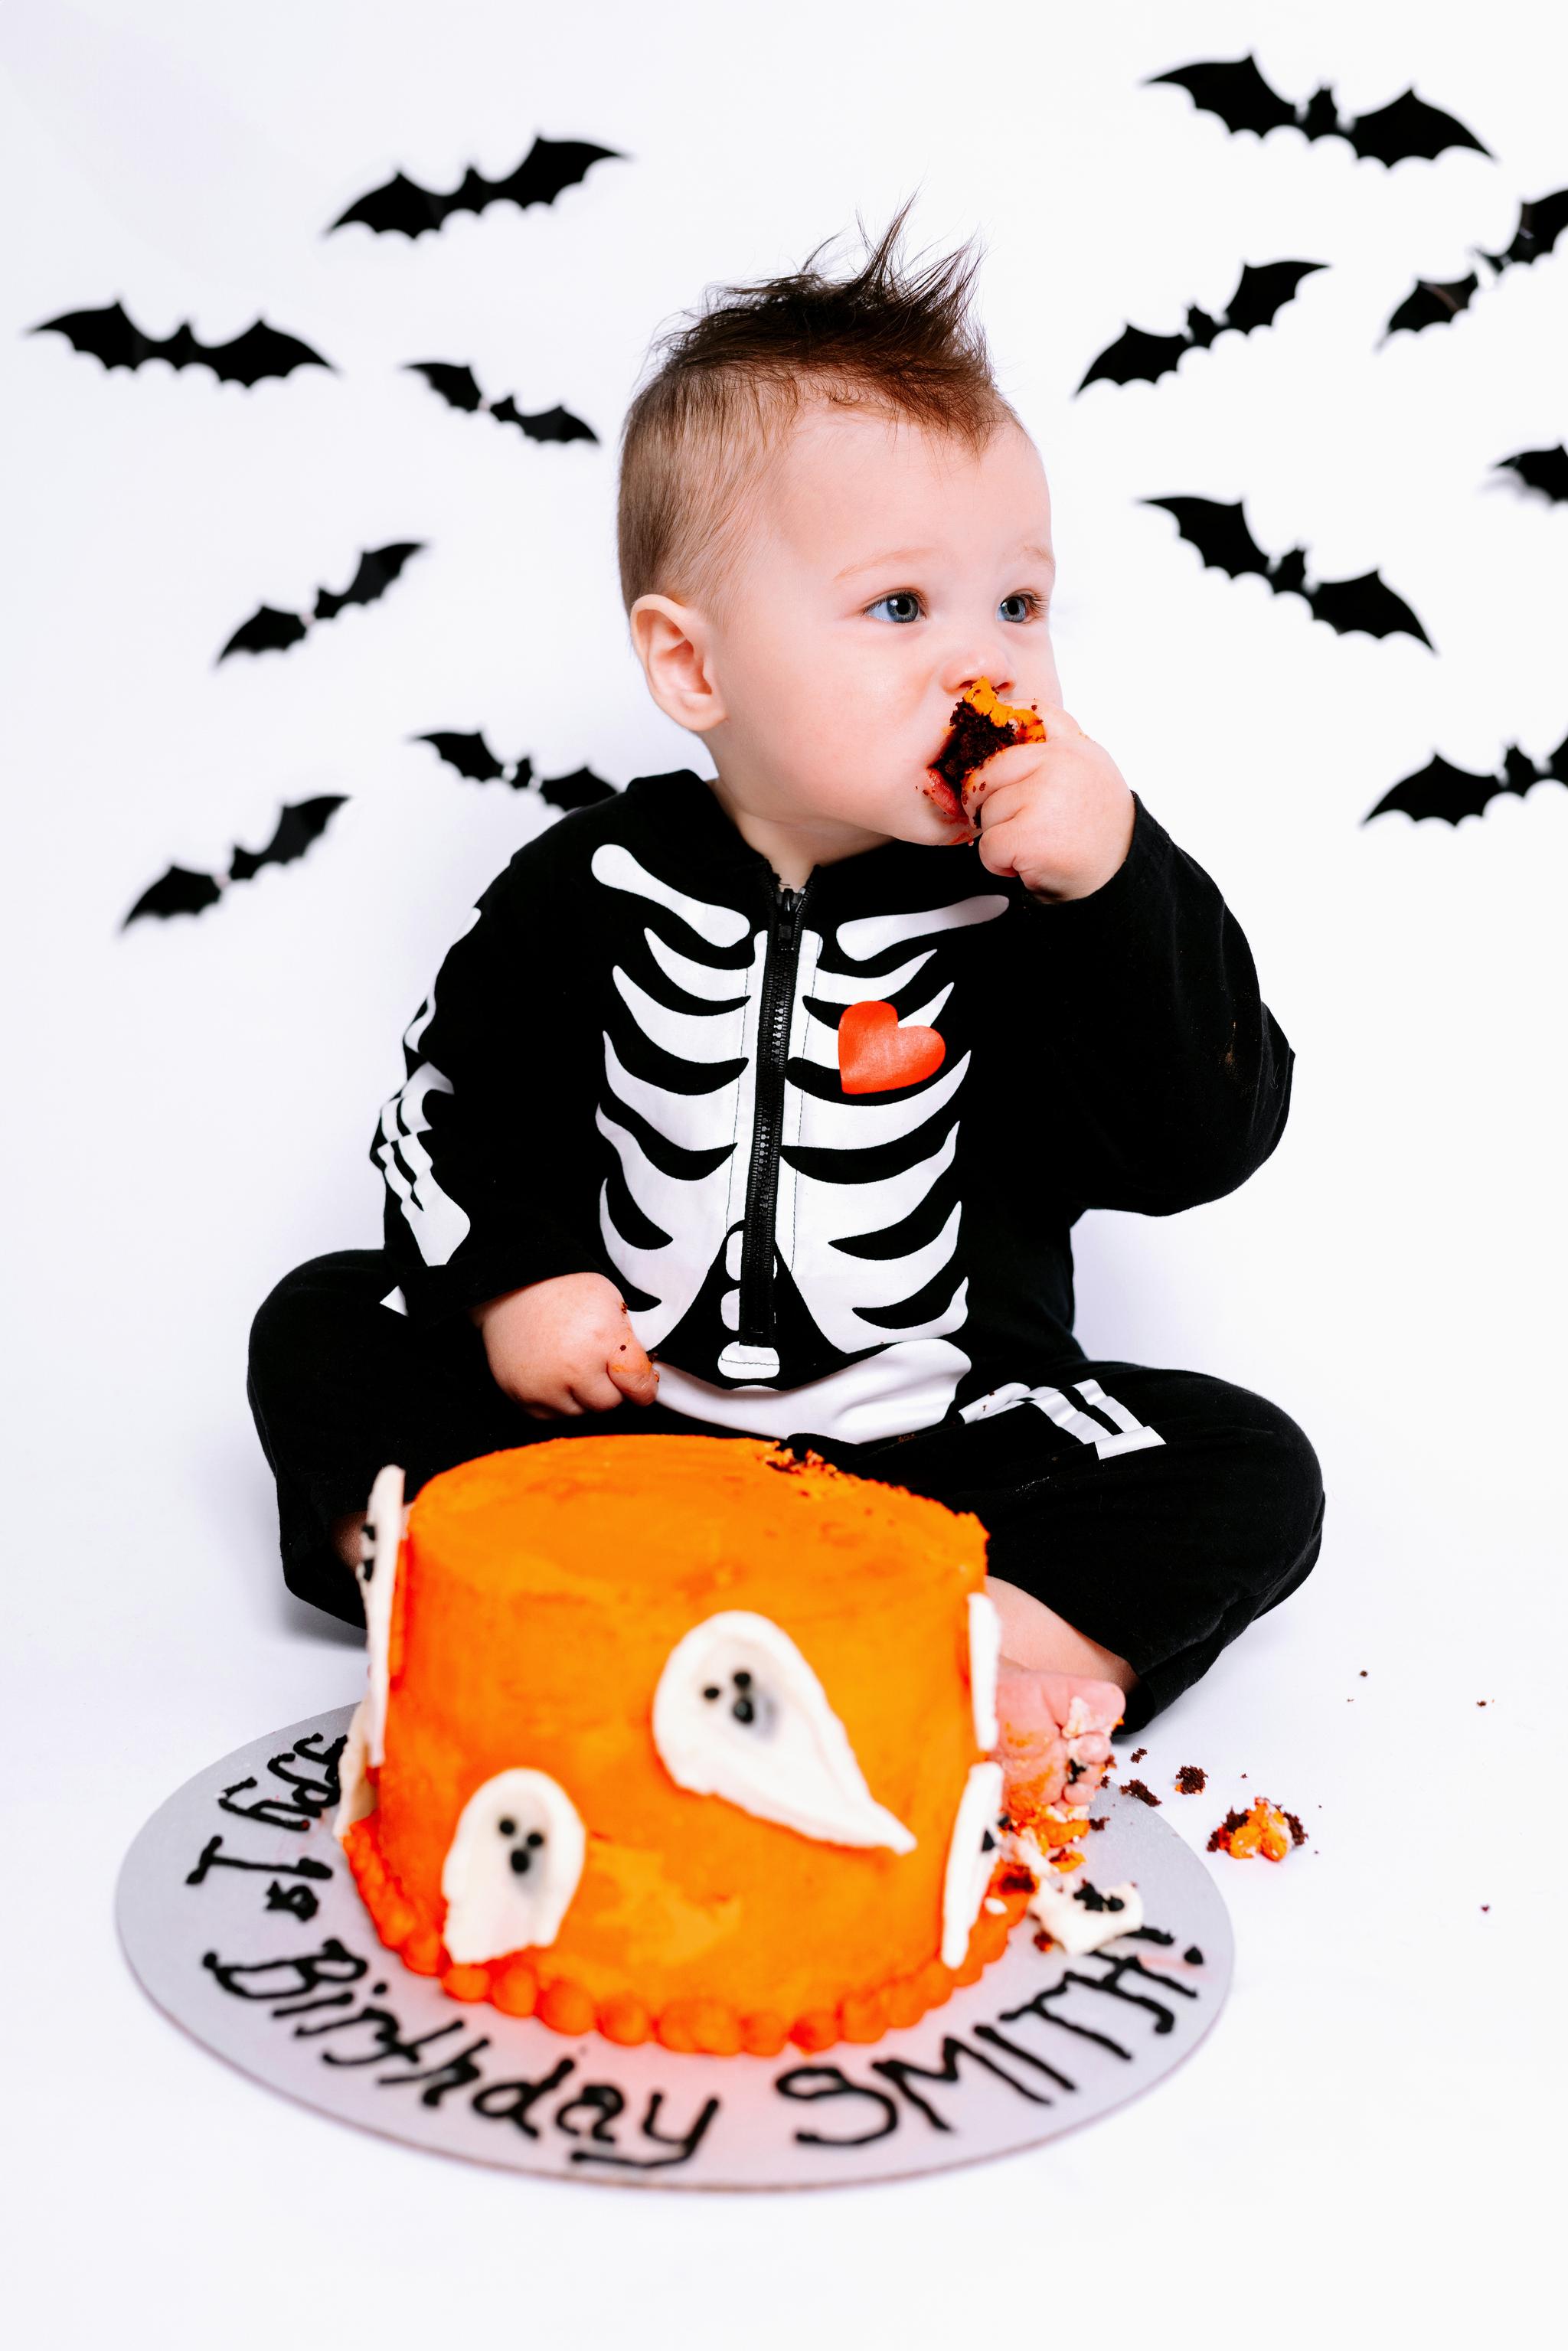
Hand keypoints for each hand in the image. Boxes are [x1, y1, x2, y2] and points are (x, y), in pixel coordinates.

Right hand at [472, 1272, 658, 1418]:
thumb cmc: (565, 1292)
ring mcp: (545, 1387)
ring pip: (580, 1412)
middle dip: (609, 1387)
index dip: (643, 1387)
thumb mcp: (611, 1303)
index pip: (638, 1386)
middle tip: (596, 1363)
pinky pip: (553, 1415)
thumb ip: (631, 1343)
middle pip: (608, 1403)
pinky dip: (557, 1400)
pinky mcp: (523, 1398)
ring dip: (581, 1396)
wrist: (511, 1289)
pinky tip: (551, 1373)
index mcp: (602, 1340)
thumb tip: (643, 1378)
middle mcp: (574, 1369)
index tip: (641, 1387)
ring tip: (569, 1364)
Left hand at [962, 704, 1133, 900]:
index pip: (1030, 713)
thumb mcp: (1089, 772)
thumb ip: (1055, 747)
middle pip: (989, 771)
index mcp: (1074, 746)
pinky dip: (999, 862)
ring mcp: (1044, 797)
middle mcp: (1061, 763)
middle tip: (1014, 822)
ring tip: (1034, 843)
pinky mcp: (1030, 835)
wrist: (1119, 877)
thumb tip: (1005, 724)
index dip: (1001, 723)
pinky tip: (1027, 863)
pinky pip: (988, 845)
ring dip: (1000, 835)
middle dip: (989, 802)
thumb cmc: (1097, 829)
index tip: (989, 740)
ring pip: (987, 810)